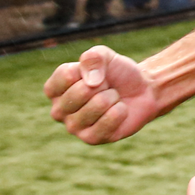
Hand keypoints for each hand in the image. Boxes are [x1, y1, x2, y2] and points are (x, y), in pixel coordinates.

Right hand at [44, 44, 161, 143]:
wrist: (141, 91)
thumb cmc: (116, 73)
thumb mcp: (104, 55)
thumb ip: (92, 58)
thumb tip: (90, 82)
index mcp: (54, 89)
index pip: (66, 75)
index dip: (89, 69)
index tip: (95, 73)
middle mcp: (58, 110)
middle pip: (82, 91)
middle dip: (103, 85)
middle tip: (106, 88)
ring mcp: (73, 127)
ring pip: (99, 104)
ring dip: (113, 97)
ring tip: (112, 99)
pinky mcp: (91, 139)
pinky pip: (110, 119)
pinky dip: (120, 111)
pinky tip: (118, 111)